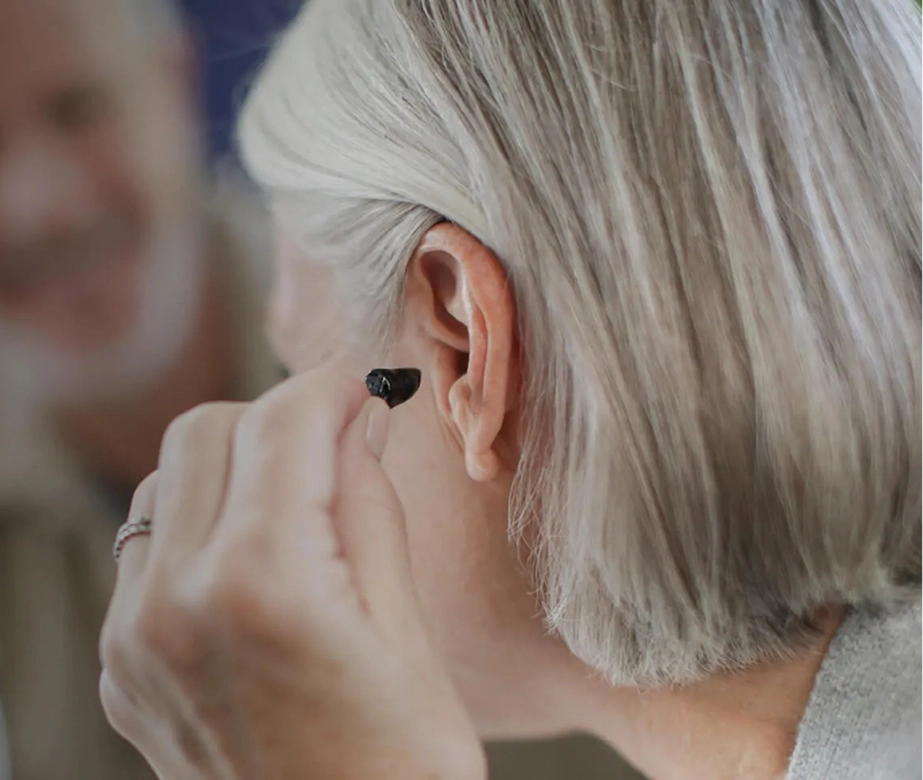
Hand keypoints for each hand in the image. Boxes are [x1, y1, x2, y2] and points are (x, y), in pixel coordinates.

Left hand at [99, 369, 485, 779]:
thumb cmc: (400, 774)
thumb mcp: (411, 631)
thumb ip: (369, 509)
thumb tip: (355, 425)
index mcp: (262, 586)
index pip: (283, 422)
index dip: (333, 387)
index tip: (365, 390)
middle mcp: (174, 603)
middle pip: (208, 429)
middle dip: (279, 419)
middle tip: (338, 447)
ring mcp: (134, 638)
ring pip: (167, 479)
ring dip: (233, 466)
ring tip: (297, 506)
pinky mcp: (123, 665)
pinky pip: (148, 546)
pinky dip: (200, 524)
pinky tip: (254, 561)